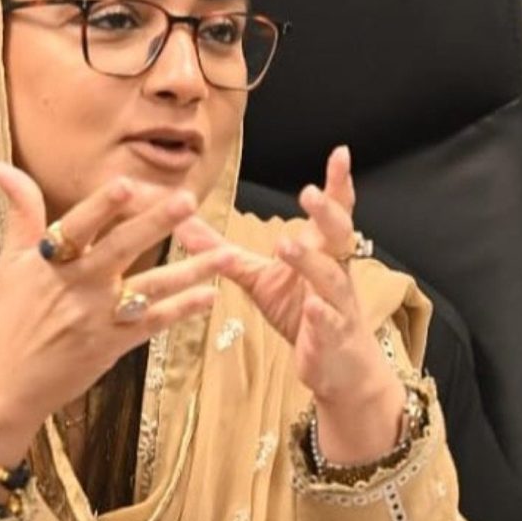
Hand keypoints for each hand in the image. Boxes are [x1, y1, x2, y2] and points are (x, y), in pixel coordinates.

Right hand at [0, 162, 232, 465]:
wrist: (5, 385)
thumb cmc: (7, 318)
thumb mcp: (10, 262)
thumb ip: (20, 212)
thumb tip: (0, 166)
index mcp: (50, 263)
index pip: (77, 227)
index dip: (101, 207)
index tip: (126, 185)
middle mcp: (78, 287)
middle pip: (121, 249)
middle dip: (156, 223)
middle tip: (187, 201)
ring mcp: (99, 317)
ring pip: (150, 287)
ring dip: (190, 270)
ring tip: (224, 253)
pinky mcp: (113, 344)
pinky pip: (154, 323)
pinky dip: (182, 309)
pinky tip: (210, 295)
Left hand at [176, 147, 399, 407]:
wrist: (336, 367)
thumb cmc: (301, 312)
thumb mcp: (259, 278)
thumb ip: (224, 252)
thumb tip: (182, 225)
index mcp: (321, 252)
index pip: (333, 212)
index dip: (337, 183)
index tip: (340, 152)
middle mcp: (334, 271)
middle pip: (339, 235)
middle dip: (326, 212)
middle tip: (307, 192)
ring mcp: (337, 304)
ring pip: (330, 277)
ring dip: (309, 261)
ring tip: (285, 243)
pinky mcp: (333, 336)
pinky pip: (329, 323)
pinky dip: (320, 315)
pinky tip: (310, 306)